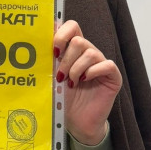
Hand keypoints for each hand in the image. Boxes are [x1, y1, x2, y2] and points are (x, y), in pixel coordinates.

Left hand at [53, 20, 121, 145]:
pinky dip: (93, 72)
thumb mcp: (52, 78)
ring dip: (76, 69)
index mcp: (74, 50)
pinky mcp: (113, 76)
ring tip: (71, 83)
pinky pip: (106, 64)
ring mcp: (102, 63)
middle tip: (60, 76)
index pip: (72, 27)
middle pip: (79, 40)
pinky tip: (85, 81)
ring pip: (90, 52)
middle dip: (66, 58)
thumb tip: (37, 43)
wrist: (77, 123)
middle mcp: (89, 53)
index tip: (53, 50)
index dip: (61, 34)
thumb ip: (49, 60)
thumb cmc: (64, 100)